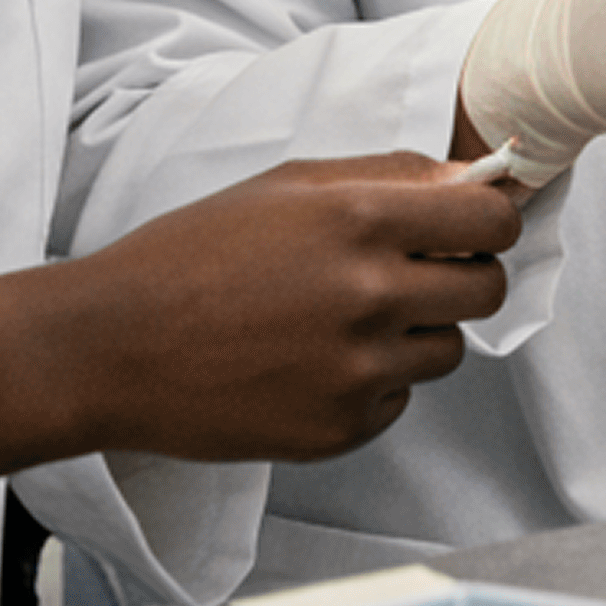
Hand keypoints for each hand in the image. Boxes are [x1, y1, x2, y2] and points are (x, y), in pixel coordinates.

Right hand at [0, 151, 516, 471]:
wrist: (113, 346)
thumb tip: (470, 178)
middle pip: (486, 289)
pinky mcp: (339, 429)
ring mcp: (356, 369)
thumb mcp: (291, 186)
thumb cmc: (194, 254)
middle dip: (466, 274)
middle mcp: (369, 294)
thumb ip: (389, 177)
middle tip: (422, 271)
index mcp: (360, 219)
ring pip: (448, 350)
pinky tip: (315, 361)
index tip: (476, 224)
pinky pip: (398, 399)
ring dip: (419, 331)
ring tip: (350, 317)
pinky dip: (374, 382)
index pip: (488, 219)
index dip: (492, 219)